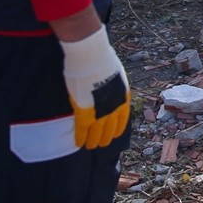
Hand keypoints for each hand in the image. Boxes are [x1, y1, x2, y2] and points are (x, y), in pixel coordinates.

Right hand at [60, 25, 129, 148]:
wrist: (92, 57)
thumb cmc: (102, 59)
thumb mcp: (115, 73)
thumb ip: (113, 83)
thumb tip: (108, 84)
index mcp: (123, 97)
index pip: (122, 118)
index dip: (117, 128)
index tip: (114, 134)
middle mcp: (114, 107)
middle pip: (110, 128)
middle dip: (106, 137)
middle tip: (102, 143)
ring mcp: (100, 112)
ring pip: (97, 133)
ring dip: (93, 141)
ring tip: (90, 146)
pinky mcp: (85, 112)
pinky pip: (82, 130)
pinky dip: (81, 138)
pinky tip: (79, 142)